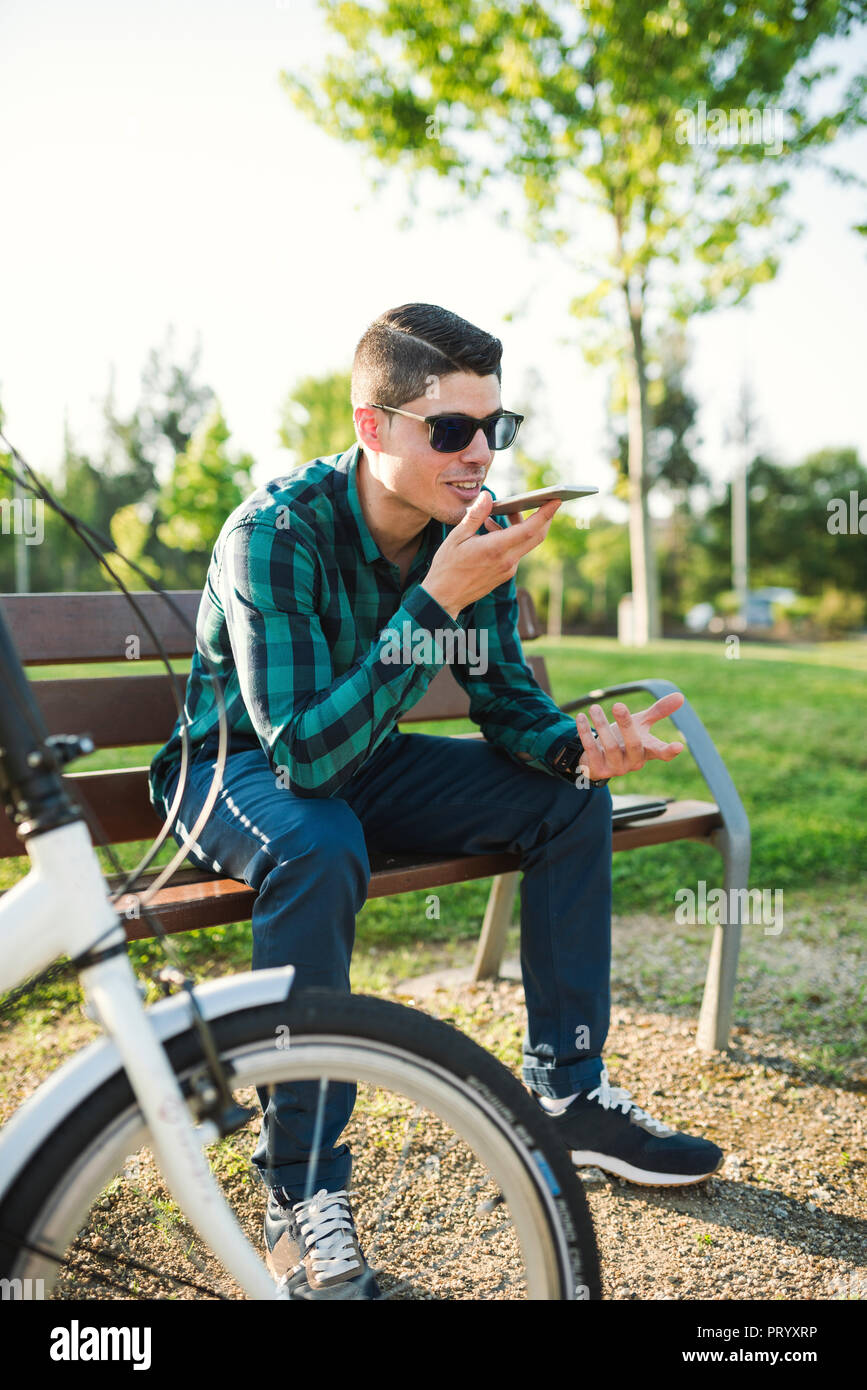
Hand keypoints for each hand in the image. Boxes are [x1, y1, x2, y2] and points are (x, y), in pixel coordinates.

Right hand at [423, 491, 560, 619]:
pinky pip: (515, 552)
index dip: (545, 513)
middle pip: (536, 536)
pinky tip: (491, 530)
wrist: (443, 598)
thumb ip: (475, 515)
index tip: (557, 500)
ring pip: (525, 543)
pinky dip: (510, 538)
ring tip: (501, 513)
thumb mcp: (456, 537)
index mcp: (496, 549)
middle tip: (542, 500)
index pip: (530, 529)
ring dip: (520, 526)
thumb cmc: (446, 567)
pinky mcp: (505, 574)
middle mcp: (507, 561)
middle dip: (543, 517)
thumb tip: (487, 496)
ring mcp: (508, 569)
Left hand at [575, 692, 685, 781]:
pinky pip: (591, 749)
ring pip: (610, 747)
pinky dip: (585, 732)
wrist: (597, 759)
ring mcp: (616, 768)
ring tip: (594, 707)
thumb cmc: (623, 739)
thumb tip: (681, 696)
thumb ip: (658, 712)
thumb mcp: (641, 724)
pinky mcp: (598, 770)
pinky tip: (581, 717)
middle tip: (618, 705)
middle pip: (634, 745)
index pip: (662, 753)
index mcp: (648, 751)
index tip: (679, 746)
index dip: (670, 751)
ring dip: (601, 725)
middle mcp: (634, 762)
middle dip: (626, 724)